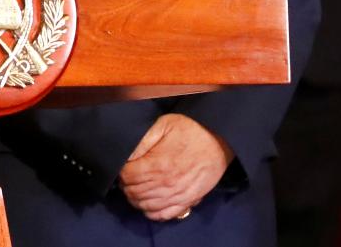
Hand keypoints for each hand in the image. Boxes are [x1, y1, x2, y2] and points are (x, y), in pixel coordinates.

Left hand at [118, 113, 232, 220]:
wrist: (219, 139)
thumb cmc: (189, 130)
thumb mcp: (162, 125)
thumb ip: (142, 141)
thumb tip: (126, 155)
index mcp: (158, 164)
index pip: (127, 177)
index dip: (121, 172)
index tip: (123, 167)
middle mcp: (167, 183)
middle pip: (135, 193)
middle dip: (126, 186)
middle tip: (127, 178)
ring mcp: (178, 195)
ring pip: (147, 206)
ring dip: (136, 199)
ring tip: (135, 189)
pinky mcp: (189, 201)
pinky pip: (165, 215)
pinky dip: (153, 213)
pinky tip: (148, 204)